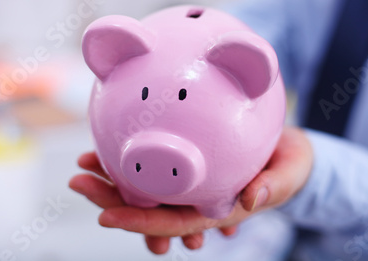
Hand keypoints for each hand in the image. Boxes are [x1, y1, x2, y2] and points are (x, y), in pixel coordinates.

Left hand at [69, 127, 312, 253]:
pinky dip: (130, 157)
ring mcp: (190, 184)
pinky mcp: (189, 164)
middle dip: (111, 197)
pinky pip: (154, 165)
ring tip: (84, 163)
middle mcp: (196, 200)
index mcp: (216, 209)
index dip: (139, 222)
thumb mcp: (288, 176)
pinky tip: (109, 144)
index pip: (172, 223)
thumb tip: (249, 201)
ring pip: (144, 187)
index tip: (104, 216)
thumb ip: (272, 188)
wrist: (289, 153)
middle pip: (147, 206)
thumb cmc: (289, 167)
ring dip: (113, 178)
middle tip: (77, 180)